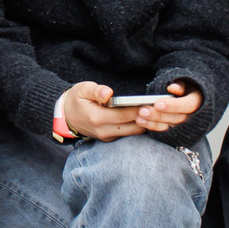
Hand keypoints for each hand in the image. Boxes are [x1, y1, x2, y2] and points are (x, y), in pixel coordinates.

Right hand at [56, 81, 201, 141]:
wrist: (65, 116)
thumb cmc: (75, 99)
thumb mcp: (82, 89)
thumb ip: (96, 90)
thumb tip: (108, 92)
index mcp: (97, 118)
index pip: (125, 115)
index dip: (140, 110)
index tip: (154, 103)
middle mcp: (104, 131)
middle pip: (134, 127)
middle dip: (149, 119)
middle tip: (163, 109)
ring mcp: (108, 136)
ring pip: (134, 133)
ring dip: (147, 124)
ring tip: (160, 113)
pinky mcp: (111, 138)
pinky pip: (130, 134)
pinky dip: (140, 126)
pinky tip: (150, 118)